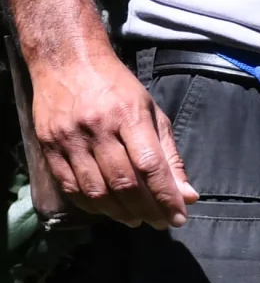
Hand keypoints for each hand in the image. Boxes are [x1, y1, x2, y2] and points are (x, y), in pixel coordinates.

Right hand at [31, 46, 195, 227]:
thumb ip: (169, 156)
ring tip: (135, 219)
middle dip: (146, 210)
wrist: (66, 60)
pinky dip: (91, 204)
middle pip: (124, 183)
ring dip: (119, 213)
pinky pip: (70, 185)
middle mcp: (98, 128)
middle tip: (158, 222)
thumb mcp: (152, 113)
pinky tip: (107, 208)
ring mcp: (70, 137)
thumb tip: (187, 195)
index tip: (179, 218)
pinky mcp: (48, 143)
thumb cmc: (117, 88)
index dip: (166, 197)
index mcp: (129, 116)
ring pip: (96, 189)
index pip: (151, 166)